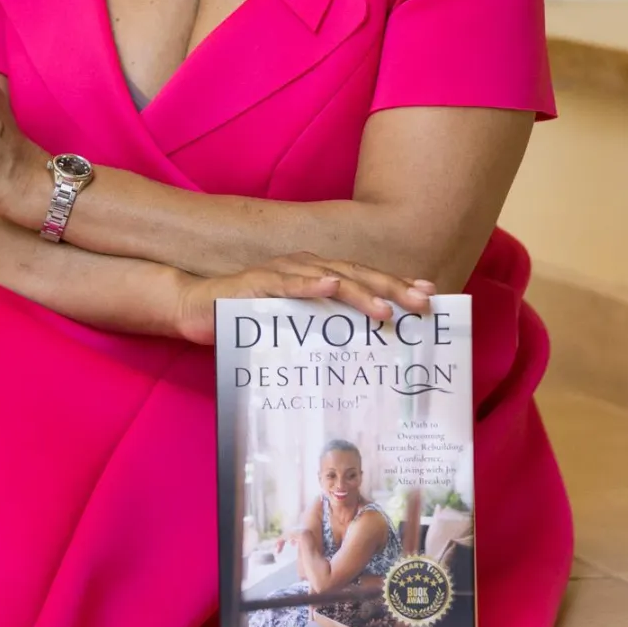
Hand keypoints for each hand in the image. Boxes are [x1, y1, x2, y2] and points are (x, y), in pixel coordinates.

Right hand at [174, 252, 435, 346]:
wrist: (195, 307)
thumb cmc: (247, 320)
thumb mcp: (293, 327)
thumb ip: (323, 333)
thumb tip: (362, 357)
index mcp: (318, 277)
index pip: (365, 280)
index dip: (397, 285)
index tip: (432, 296)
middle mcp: (306, 269)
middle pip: (357, 276)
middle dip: (392, 288)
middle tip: (423, 303)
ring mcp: (282, 272)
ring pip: (328, 280)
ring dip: (359, 292)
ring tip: (386, 308)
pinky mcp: (256, 283)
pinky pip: (286, 283)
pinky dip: (309, 284)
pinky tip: (329, 286)